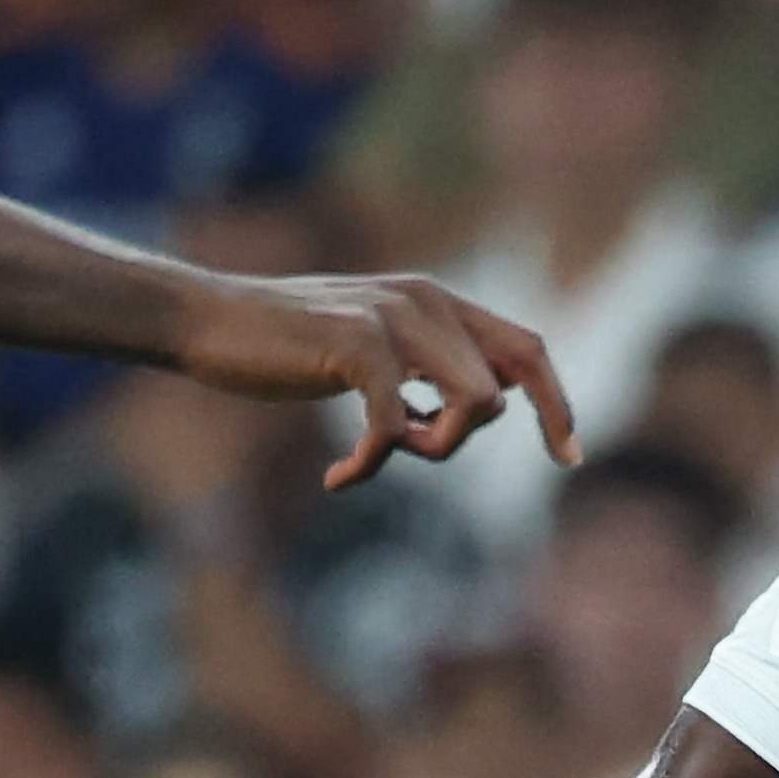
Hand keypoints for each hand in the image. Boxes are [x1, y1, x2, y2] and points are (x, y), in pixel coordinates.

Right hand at [175, 272, 574, 492]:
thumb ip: (421, 370)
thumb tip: (464, 412)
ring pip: (475, 404)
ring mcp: (392, 318)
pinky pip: (397, 427)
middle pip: (512, 380)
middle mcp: (425, 300)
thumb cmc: (282, 347)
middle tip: (464, 461)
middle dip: (501, 432)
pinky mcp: (356, 344)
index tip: (569, 456)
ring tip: (378, 452)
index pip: (526, 347)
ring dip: (434, 448)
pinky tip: (339, 477)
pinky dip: (372, 464)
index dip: (556, 403)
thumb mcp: (368, 352)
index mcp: (435, 300)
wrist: (209, 321)